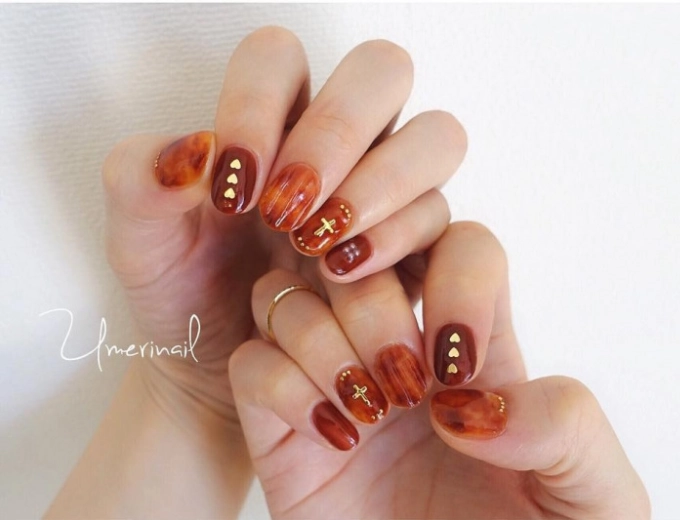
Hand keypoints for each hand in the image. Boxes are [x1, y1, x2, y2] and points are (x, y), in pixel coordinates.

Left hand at [101, 26, 463, 423]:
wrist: (216, 367)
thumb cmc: (184, 293)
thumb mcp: (141, 244)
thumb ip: (139, 181)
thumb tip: (198, 150)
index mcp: (269, 118)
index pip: (280, 57)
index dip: (258, 104)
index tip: (233, 188)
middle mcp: (340, 143)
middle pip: (382, 71)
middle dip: (338, 132)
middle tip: (288, 210)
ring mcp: (387, 190)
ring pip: (435, 137)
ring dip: (383, 184)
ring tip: (320, 247)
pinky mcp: (416, 247)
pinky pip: (442, 218)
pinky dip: (399, 239)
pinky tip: (345, 273)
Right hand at [229, 222, 650, 518]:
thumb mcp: (594, 498)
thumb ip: (568, 425)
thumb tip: (469, 399)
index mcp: (476, 348)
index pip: (459, 242)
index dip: (457, 277)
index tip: (456, 367)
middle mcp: (399, 351)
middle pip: (364, 256)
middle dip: (378, 313)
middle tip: (402, 389)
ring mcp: (336, 386)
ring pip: (292, 295)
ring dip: (326, 347)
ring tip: (366, 417)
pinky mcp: (282, 432)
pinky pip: (251, 362)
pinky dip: (283, 387)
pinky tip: (333, 440)